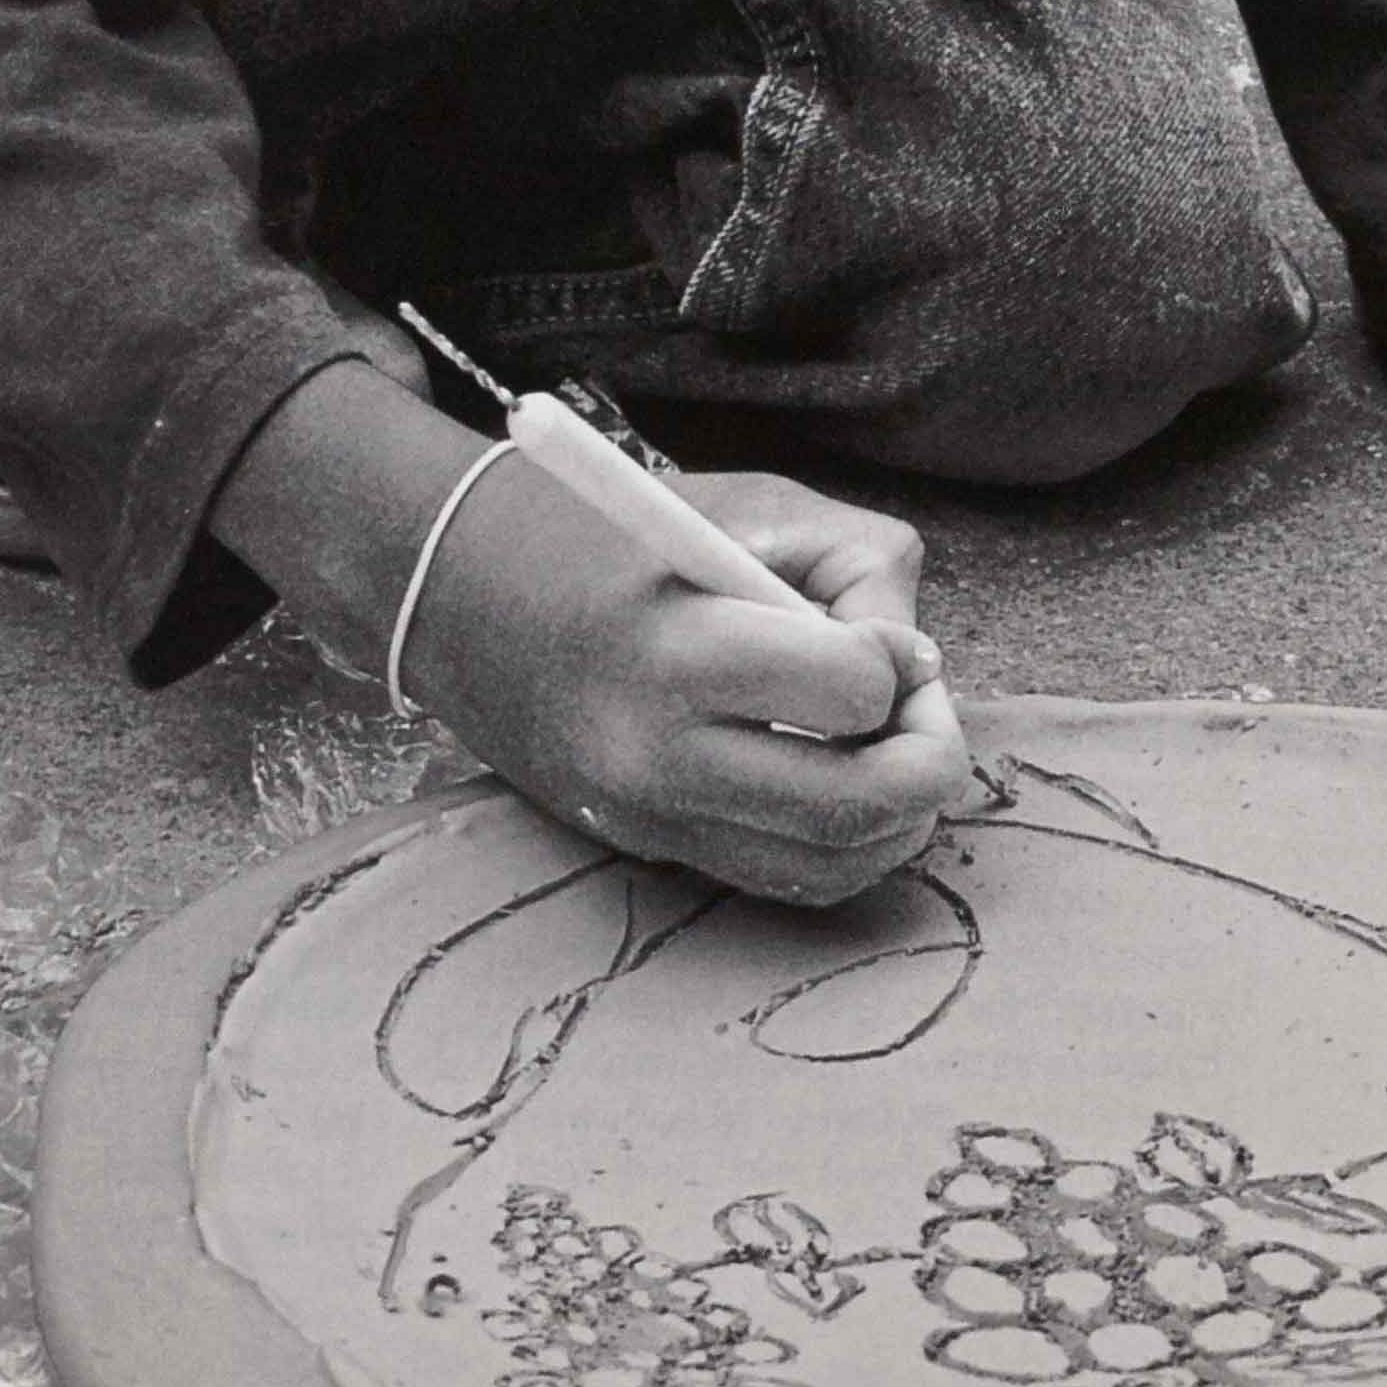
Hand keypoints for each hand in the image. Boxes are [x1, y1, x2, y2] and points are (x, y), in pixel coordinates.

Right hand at [406, 452, 970, 905]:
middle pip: (858, 807)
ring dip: (898, 813)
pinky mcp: (648, 849)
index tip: (879, 632)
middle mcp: (658, 757)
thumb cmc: (618, 533)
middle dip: (928, 757)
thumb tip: (918, 669)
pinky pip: (785, 878)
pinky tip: (847, 781)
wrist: (459, 592)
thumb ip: (858, 575)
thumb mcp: (751, 508)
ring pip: (834, 865)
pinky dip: (844, 843)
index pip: (850, 692)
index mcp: (679, 653)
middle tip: (922, 708)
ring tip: (891, 742)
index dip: (894, 660)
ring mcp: (650, 819)